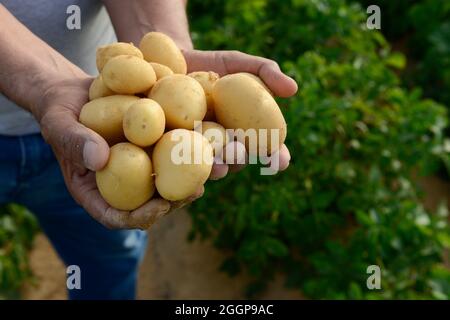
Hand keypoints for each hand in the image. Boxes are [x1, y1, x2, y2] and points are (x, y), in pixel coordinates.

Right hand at [36, 76, 202, 229]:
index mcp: (95, 190)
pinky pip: (172, 154)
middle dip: (175, 201)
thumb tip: (100, 159)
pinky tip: (210, 141)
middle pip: (149, 203)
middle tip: (196, 191)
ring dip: (192, 178)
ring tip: (214, 169)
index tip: (159, 208)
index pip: (116, 216)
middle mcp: (121, 184)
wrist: (74, 92)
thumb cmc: (59, 111)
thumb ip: (74, 142)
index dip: (139, 217)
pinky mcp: (152, 147)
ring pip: (166, 181)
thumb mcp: (59, 124)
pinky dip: (191, 150)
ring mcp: (138, 166)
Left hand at [183, 50, 297, 179]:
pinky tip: (187, 170)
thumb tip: (293, 89)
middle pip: (238, 159)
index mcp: (247, 130)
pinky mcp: (177, 149)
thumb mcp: (240, 64)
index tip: (281, 162)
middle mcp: (227, 144)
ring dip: (216, 168)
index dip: (277, 157)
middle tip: (239, 155)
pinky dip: (188, 170)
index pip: (268, 147)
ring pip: (211, 164)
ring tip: (216, 165)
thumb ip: (266, 72)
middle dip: (239, 160)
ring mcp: (202, 148)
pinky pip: (184, 163)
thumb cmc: (213, 65)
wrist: (173, 63)